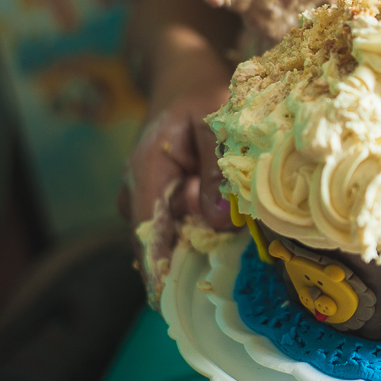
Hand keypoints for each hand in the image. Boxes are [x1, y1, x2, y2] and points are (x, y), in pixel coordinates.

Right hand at [118, 46, 234, 308]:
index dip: (160, 274)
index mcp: (145, 173)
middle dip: (194, 262)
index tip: (175, 308)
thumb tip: (217, 222)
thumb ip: (215, 168)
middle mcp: (139, 191)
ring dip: (204, 246)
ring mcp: (151, 197)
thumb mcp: (214, 119)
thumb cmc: (199, 91)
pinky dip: (206, 233)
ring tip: (241, 255)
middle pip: (163, 243)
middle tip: (233, 278)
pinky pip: (183, 226)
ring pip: (175, 236)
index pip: (146, 235)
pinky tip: (235, 233)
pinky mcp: (167, 198)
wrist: (182, 73)